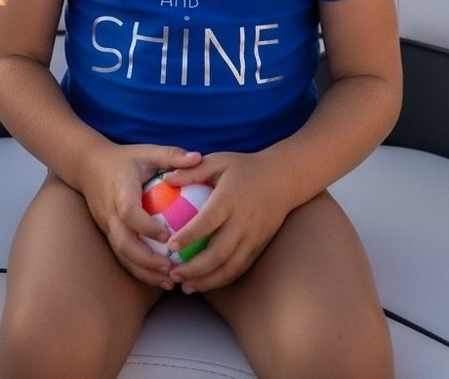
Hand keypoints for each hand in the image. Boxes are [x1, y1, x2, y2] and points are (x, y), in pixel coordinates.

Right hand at [76, 143, 202, 287]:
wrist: (89, 167)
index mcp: (120, 191)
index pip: (128, 212)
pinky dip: (139, 270)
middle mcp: (110, 212)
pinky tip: (161, 278)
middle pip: (122, 242)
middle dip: (145, 260)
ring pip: (121, 255)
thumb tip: (198, 158)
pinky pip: (122, 256)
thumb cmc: (126, 159)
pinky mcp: (108, 235)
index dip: (146, 226)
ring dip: (144, 271)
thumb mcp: (147, 152)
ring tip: (170, 281)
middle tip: (171, 268)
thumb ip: (171, 155)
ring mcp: (107, 226)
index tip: (167, 236)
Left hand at [161, 151, 291, 292]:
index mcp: (230, 199)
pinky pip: (240, 268)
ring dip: (206, 281)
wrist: (282, 179)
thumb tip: (165, 179)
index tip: (169, 246)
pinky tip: (204, 283)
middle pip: (218, 253)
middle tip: (172, 273)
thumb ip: (192, 170)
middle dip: (193, 269)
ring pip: (229, 267)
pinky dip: (221, 279)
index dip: (188, 236)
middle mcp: (243, 222)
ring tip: (184, 287)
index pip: (207, 221)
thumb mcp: (218, 160)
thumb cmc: (244, 168)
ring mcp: (253, 237)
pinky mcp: (259, 247)